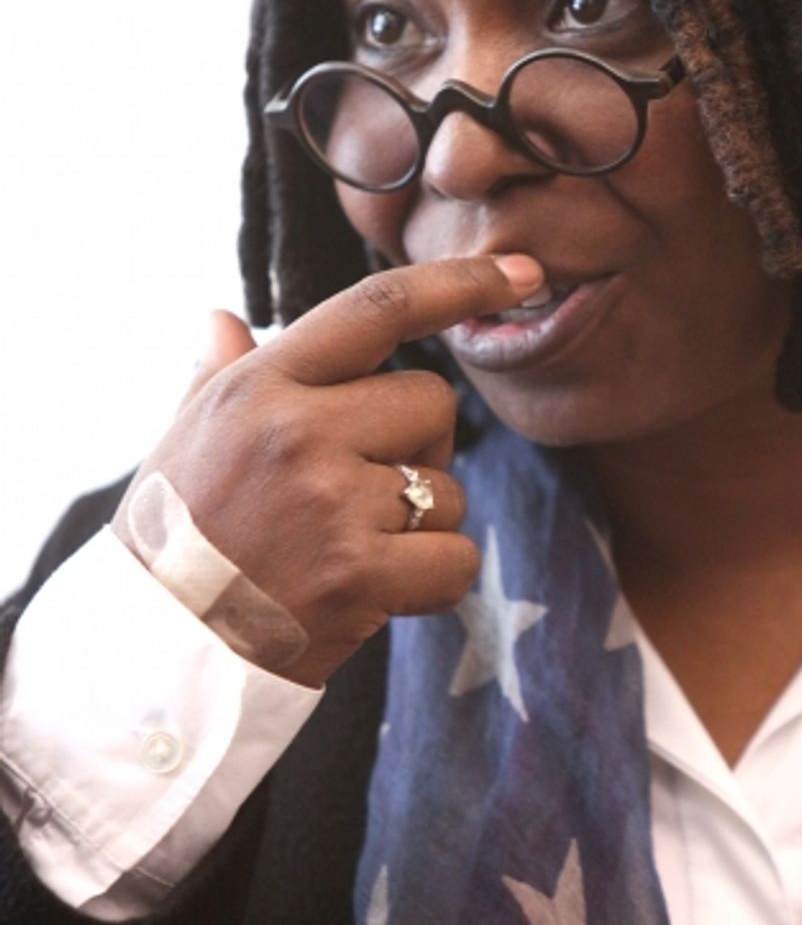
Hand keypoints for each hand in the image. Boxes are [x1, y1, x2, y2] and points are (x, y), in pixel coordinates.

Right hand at [132, 254, 543, 685]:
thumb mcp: (185, 438)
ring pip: (447, 487)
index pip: (379, 309)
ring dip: (419, 522)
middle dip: (417, 445)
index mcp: (261, 385)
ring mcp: (330, 503)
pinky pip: (456, 557)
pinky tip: (377, 591)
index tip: (524, 271)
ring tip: (343, 548)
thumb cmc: (175, 535)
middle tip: (356, 490)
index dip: (462, 284)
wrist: (155, 653)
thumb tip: (222, 318)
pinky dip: (434, 578)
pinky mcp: (357, 575)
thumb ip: (220, 374)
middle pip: (432, 402)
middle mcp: (299, 432)